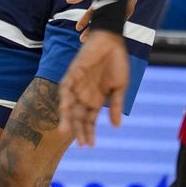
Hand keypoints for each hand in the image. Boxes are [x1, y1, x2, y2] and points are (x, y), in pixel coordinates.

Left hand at [59, 30, 129, 146]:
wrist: (113, 41)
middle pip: (77, 116)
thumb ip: (116, 105)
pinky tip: (66, 109)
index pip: (88, 120)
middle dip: (78, 130)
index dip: (88, 132)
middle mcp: (84, 94)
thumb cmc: (117, 62)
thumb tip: (116, 126)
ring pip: (69, 105)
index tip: (90, 145)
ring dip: (68, 118)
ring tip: (67, 131)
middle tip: (80, 144)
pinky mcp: (72, 73)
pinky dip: (65, 98)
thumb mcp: (119, 87)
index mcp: (95, 99)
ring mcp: (77, 84)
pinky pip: (65, 87)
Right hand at [67, 0, 139, 41]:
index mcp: (98, 3)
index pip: (89, 15)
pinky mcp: (127, 10)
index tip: (78, 28)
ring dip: (102, 32)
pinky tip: (111, 33)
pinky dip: (116, 26)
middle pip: (97, 22)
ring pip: (108, 24)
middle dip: (90, 31)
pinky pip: (121, 20)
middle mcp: (107, 9)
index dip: (84, 22)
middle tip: (83, 39)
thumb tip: (69, 0)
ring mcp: (117, 11)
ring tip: (95, 39)